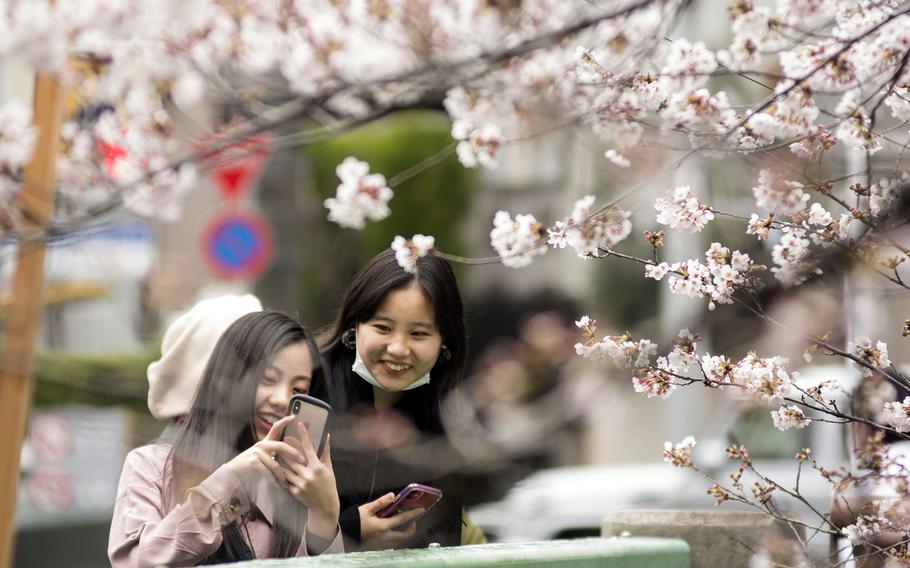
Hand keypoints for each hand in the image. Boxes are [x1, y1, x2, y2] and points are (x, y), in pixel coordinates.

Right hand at [225, 415, 305, 493]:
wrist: (233, 473)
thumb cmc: (249, 466)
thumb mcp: (261, 457)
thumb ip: (272, 454)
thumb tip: (290, 456)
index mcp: (265, 442)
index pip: (275, 428)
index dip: (284, 421)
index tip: (294, 416)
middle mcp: (261, 445)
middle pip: (281, 446)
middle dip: (293, 453)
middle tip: (303, 460)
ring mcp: (256, 453)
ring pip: (275, 464)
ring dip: (282, 475)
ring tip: (287, 483)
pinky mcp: (252, 462)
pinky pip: (267, 472)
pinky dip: (273, 480)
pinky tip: (278, 485)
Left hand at [282, 423, 339, 538]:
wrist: (325, 506)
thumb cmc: (328, 485)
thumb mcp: (329, 468)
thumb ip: (326, 452)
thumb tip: (327, 436)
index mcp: (318, 467)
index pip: (309, 448)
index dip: (304, 435)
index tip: (300, 424)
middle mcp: (309, 475)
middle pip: (292, 457)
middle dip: (286, 448)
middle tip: (281, 439)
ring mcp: (301, 484)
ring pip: (286, 469)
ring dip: (280, 462)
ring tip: (275, 454)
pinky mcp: (295, 491)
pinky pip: (286, 480)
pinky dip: (283, 475)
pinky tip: (278, 471)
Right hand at [358, 492, 425, 549]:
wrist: (343, 536)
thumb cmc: (354, 522)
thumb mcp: (366, 509)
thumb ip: (381, 503)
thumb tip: (393, 495)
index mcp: (383, 526)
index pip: (403, 519)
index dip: (414, 514)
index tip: (422, 509)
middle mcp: (386, 537)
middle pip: (405, 534)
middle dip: (412, 526)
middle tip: (412, 519)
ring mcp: (383, 544)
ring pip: (399, 539)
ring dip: (404, 531)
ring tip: (401, 522)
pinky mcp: (379, 547)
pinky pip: (392, 542)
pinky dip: (396, 535)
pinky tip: (391, 528)